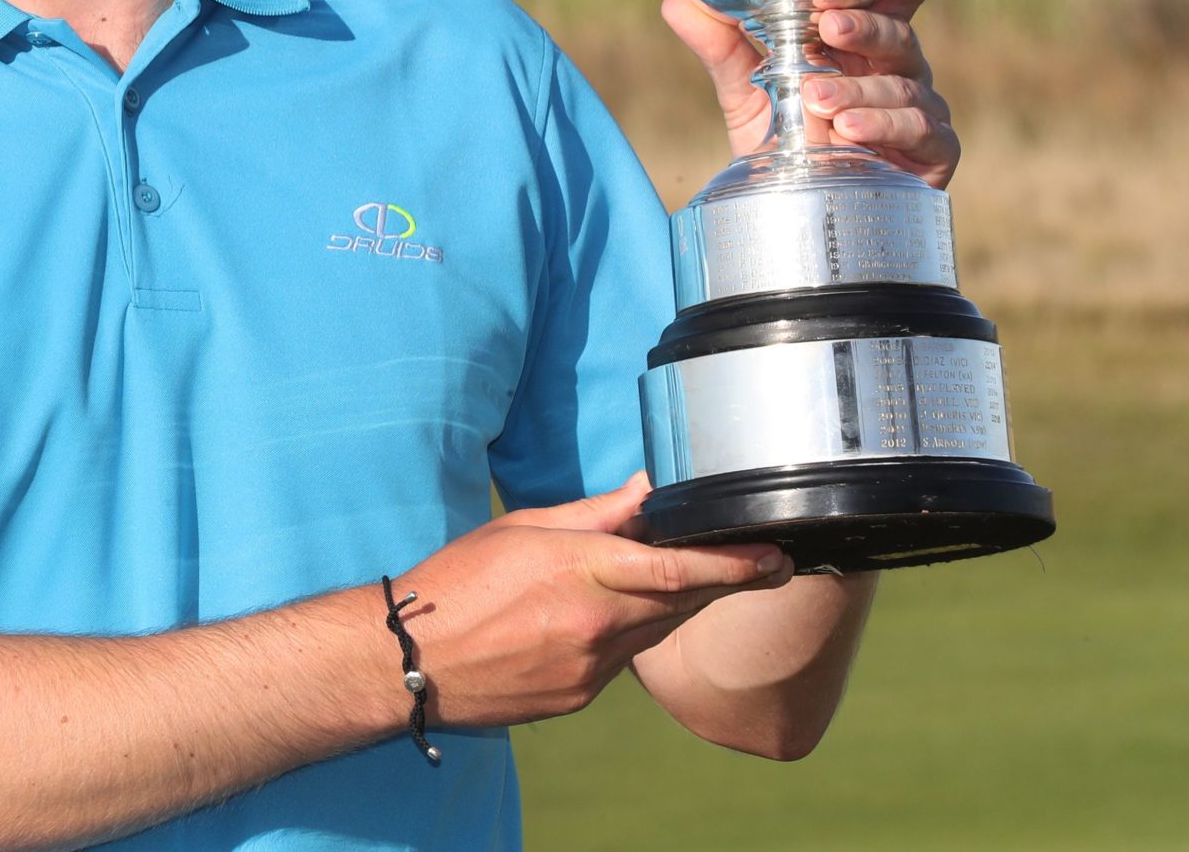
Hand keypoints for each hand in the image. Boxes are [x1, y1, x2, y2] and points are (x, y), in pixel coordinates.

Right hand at [393, 474, 791, 727]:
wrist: (412, 660)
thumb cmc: (459, 581)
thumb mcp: (523, 529)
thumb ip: (596, 513)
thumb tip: (648, 490)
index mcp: (580, 572)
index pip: (678, 571)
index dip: (736, 567)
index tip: (777, 558)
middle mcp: (595, 626)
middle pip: (681, 604)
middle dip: (720, 583)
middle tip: (757, 564)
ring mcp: (590, 669)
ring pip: (653, 633)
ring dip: (669, 607)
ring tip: (661, 582)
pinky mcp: (580, 698)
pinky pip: (622, 661)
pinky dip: (627, 635)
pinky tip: (599, 619)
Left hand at [659, 0, 960, 188]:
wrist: (791, 211)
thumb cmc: (781, 140)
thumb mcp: (745, 88)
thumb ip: (720, 43)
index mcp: (864, 42)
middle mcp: (898, 69)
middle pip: (898, 32)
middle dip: (867, 25)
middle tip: (829, 25)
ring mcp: (922, 110)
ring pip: (903, 85)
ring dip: (859, 89)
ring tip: (817, 99)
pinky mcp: (933, 153)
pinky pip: (920, 131)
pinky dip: (884, 127)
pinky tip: (850, 132)